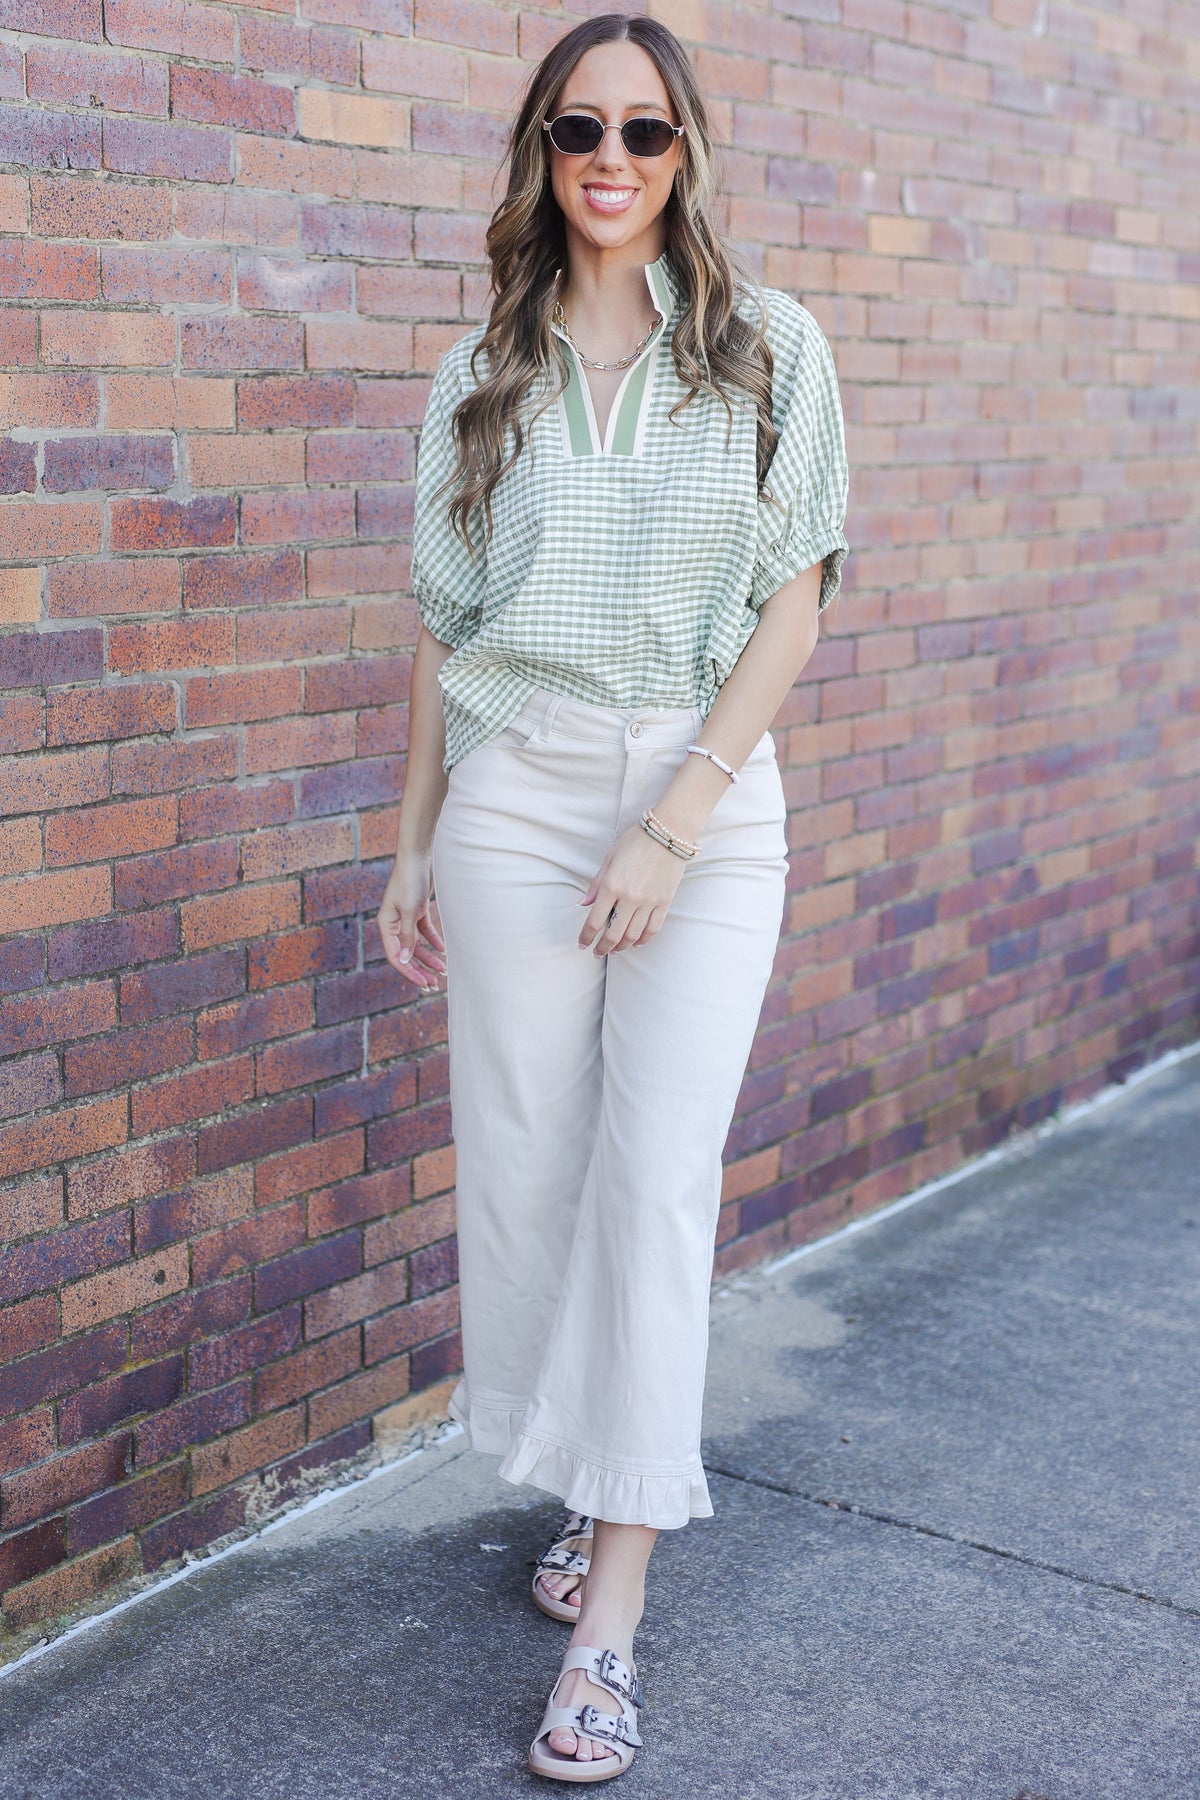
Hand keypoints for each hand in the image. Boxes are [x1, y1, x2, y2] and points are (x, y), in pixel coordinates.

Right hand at [376, 852, 446, 990]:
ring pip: (417, 945)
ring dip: (429, 958)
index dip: (409, 972)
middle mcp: (393, 924)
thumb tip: (405, 961)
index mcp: (386, 926)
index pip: (396, 956)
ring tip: (442, 970)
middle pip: (407, 954)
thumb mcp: (410, 910)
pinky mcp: (416, 912)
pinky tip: (443, 951)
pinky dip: (433, 942)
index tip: (424, 983)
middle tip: (434, 984)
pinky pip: (424, 933)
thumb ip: (408, 937)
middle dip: (420, 969)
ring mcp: (405, 918)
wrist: (418, 858)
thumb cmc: (410, 881)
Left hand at [578, 821, 686, 955]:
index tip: (582, 944)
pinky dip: (644, 940)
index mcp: (612, 885)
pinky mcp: (664, 902)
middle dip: (603, 947)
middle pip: (614, 934)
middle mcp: (630, 897)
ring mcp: (649, 902)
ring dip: (622, 946)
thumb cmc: (636, 841)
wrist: (668, 833)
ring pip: (633, 935)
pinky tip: (636, 944)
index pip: (595, 920)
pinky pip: (653, 928)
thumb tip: (584, 904)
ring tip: (615, 950)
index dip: (587, 936)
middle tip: (598, 952)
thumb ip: (596, 884)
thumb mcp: (610, 858)